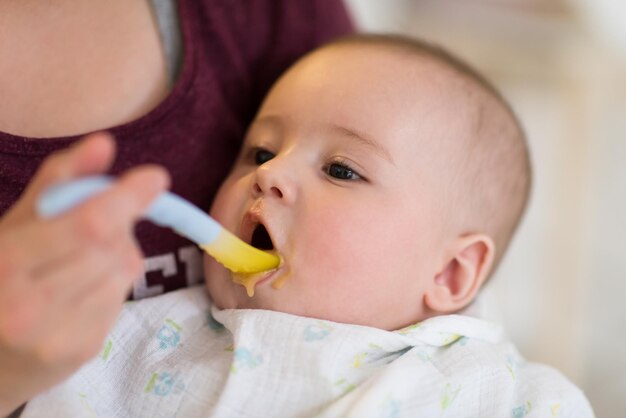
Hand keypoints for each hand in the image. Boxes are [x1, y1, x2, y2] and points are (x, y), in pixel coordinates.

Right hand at [0, 133, 168, 413]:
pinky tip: (83, 288)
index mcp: (6, 262)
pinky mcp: (82, 350)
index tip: (156, 177)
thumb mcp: (16, 224)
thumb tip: (105, 142)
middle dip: (117, 223)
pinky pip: (122, 296)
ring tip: (79, 260)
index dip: (128, 197)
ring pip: (125, 269)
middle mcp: (28, 304)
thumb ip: (59, 181)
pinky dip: (114, 281)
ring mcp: (56, 334)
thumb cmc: (1, 277)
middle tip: (96, 223)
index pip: (88, 224)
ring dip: (117, 252)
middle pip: (113, 246)